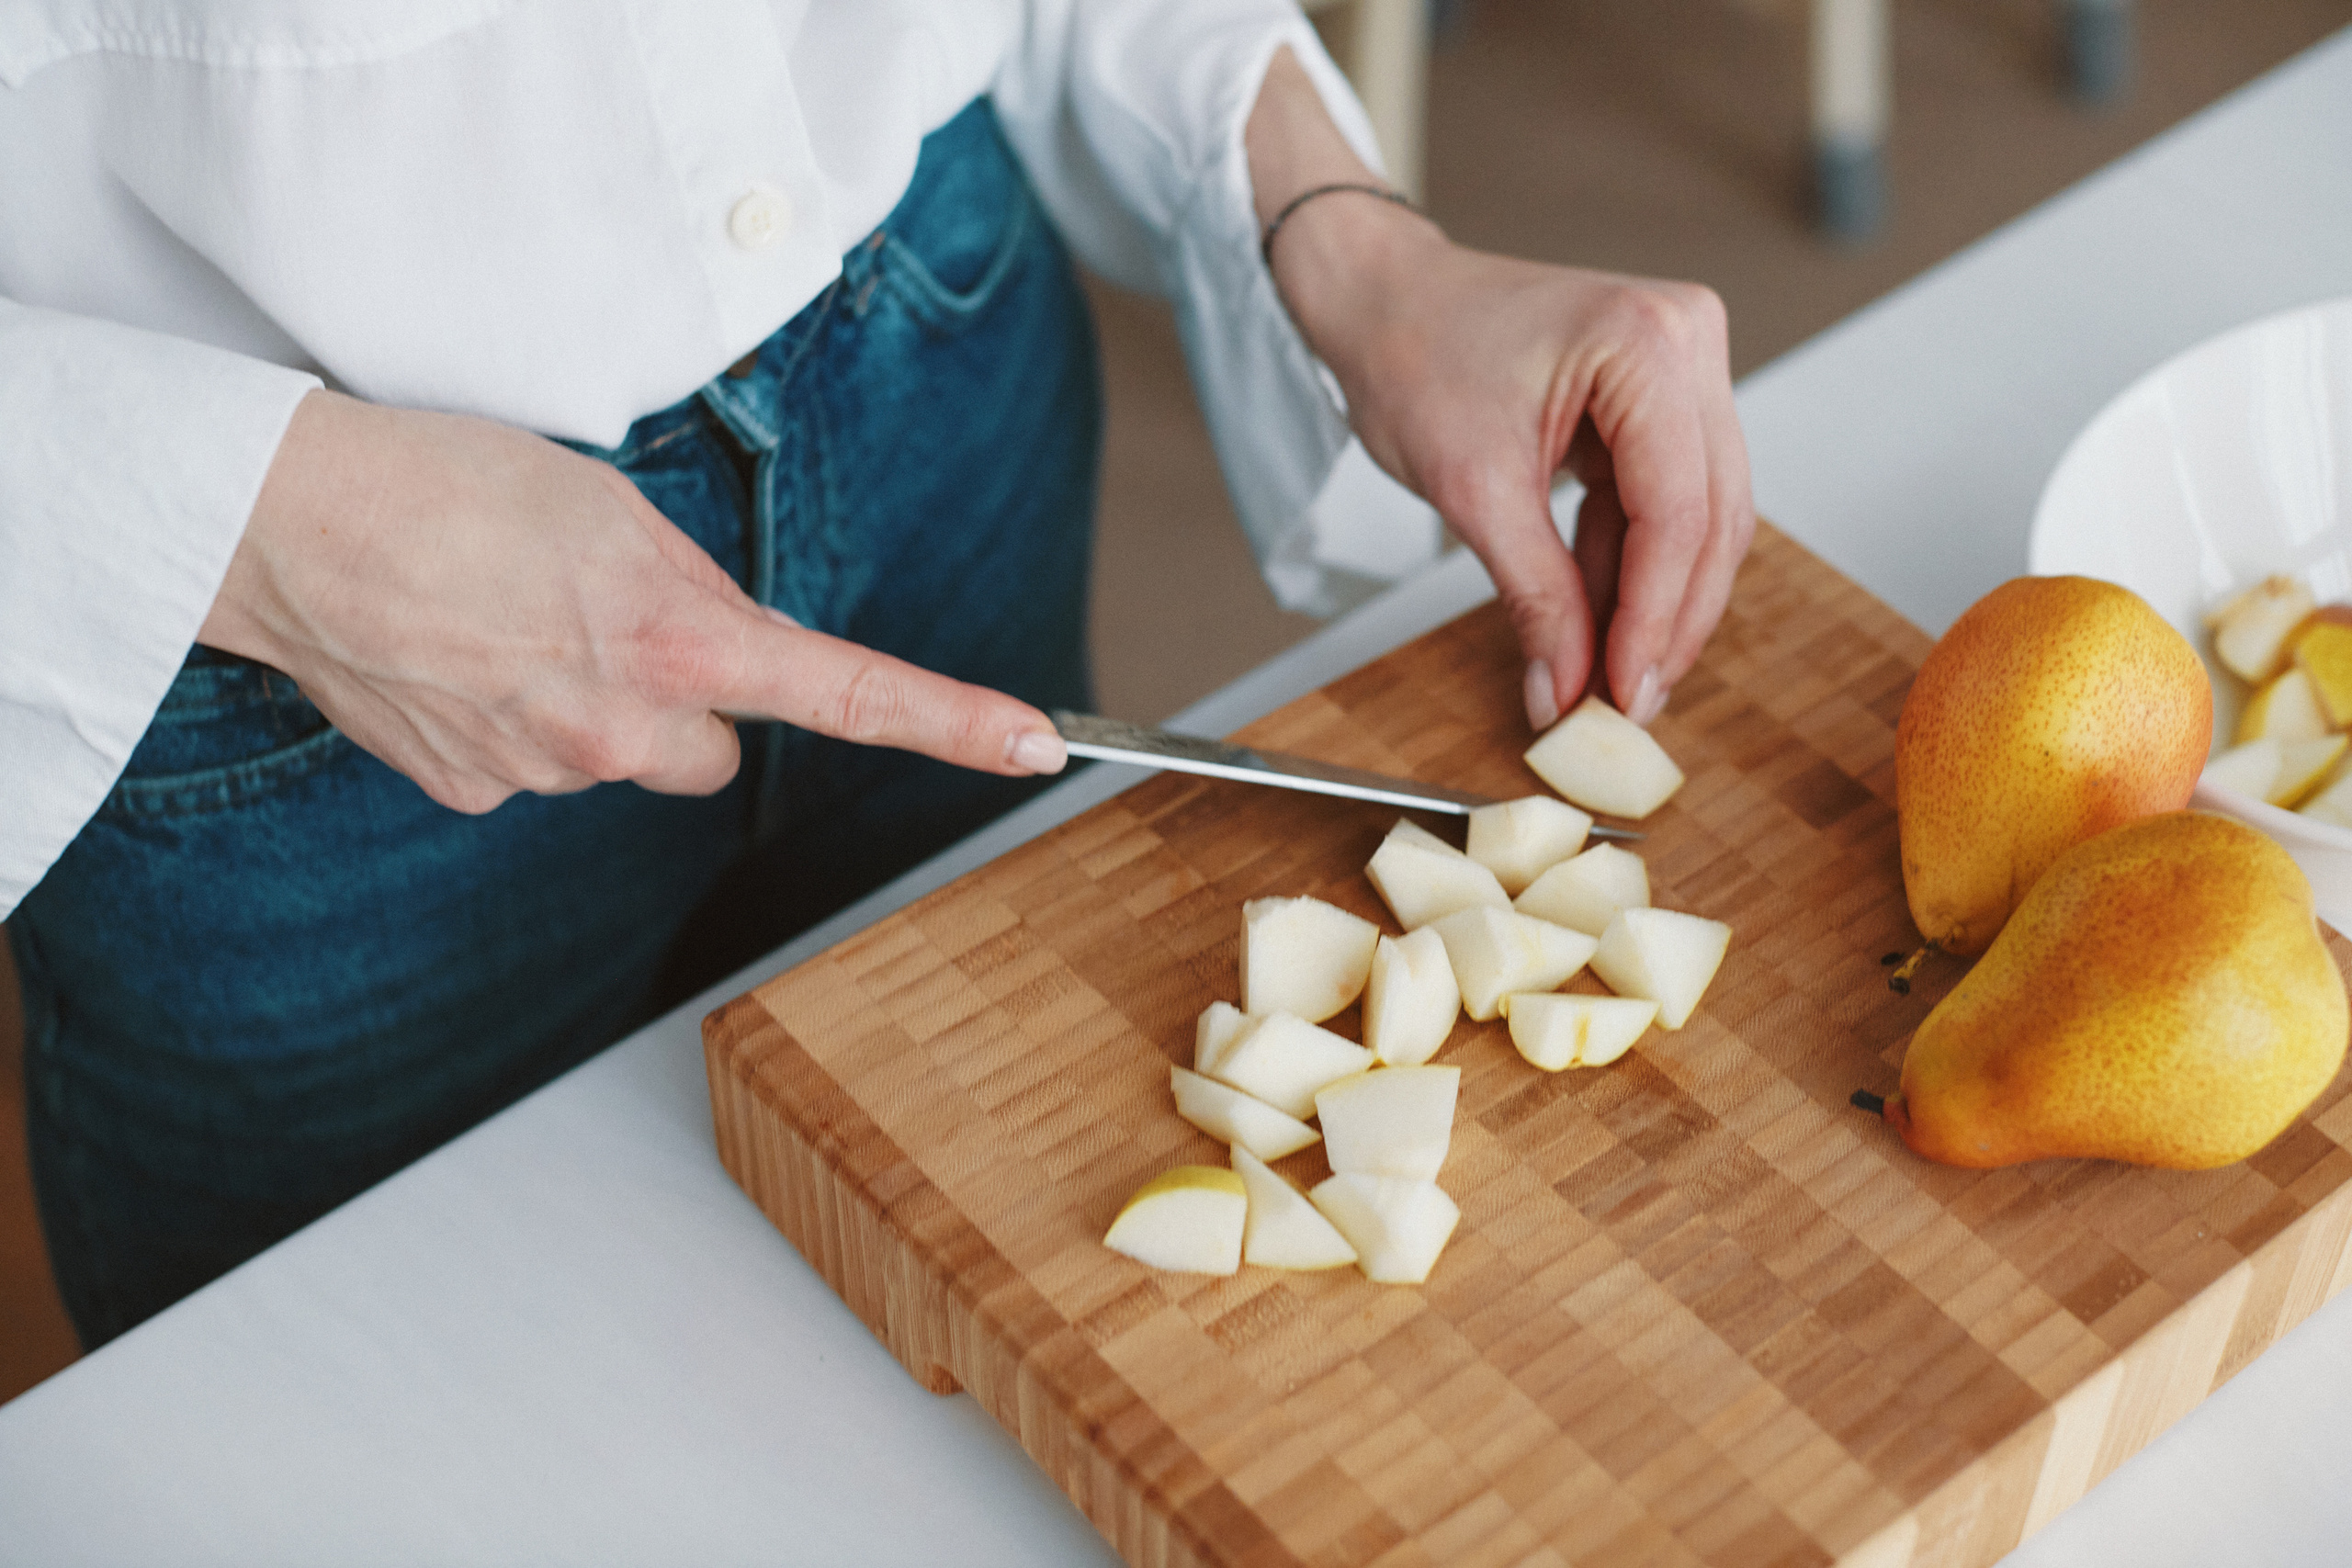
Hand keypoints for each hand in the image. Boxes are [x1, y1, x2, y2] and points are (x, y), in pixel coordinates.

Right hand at [200, 390, 1066, 813]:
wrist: (288, 523)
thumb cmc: (447, 483)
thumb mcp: (607, 507)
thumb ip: (691, 590)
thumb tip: (728, 648)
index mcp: (680, 639)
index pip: (848, 694)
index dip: (952, 723)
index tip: (1035, 742)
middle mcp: (625, 726)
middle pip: (711, 747)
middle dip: (684, 699)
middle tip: (599, 621)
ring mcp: (548, 771)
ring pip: (622, 758)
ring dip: (595, 707)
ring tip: (506, 625)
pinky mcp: (476, 795)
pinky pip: (539, 770)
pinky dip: (515, 725)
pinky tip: (460, 663)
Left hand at [1248, 50, 1753, 729]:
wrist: (1383, 300)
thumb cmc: (1412, 352)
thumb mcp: (1472, 490)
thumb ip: (1533, 597)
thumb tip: (1564, 689)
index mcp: (1647, 344)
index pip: (1677, 512)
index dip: (1655, 618)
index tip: (1624, 693)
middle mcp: (1686, 342)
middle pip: (1709, 518)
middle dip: (1668, 620)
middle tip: (1626, 701)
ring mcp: (1683, 364)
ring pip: (1700, 516)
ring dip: (1656, 601)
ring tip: (1608, 675)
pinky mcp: (1661, 395)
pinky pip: (1666, 499)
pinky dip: (1632, 565)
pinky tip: (1601, 624)